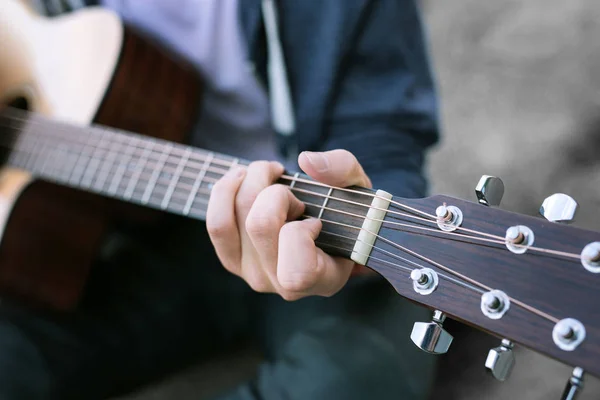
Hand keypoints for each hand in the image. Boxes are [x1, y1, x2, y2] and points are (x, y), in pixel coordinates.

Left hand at [206, 149, 371, 300]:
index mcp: (323, 280)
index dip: (301, 234)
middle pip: (260, 226)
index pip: (297, 271)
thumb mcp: (359, 188)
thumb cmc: (350, 211)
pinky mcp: (233, 261)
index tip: (315, 219)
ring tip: (269, 176)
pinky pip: (216, 224)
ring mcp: (254, 275)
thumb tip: (306, 161)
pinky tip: (242, 177)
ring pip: (231, 220)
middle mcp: (285, 286)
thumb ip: (344, 169)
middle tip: (292, 191)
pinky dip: (224, 191)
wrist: (331, 226)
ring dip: (249, 183)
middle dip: (276, 192)